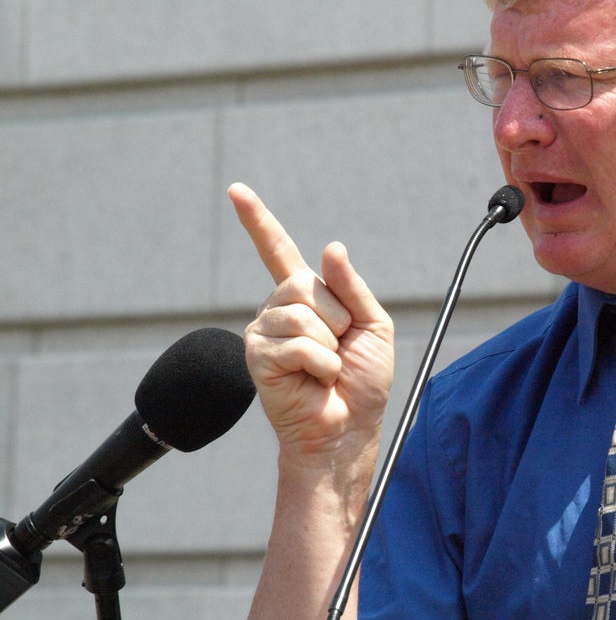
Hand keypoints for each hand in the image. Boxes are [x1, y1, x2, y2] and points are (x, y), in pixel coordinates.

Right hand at [229, 183, 393, 459]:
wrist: (350, 428)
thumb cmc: (363, 381)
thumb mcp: (373, 326)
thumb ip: (353, 287)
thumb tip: (331, 247)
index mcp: (305, 298)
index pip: (278, 251)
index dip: (258, 221)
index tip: (237, 191)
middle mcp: (278, 310)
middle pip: (305, 283)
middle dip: (337, 317)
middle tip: (339, 349)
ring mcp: (263, 333)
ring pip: (303, 313)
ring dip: (330, 344)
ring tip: (327, 368)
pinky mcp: (257, 358)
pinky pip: (299, 343)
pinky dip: (321, 364)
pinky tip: (317, 380)